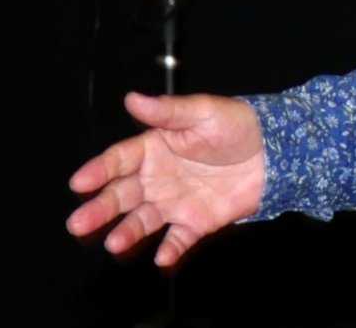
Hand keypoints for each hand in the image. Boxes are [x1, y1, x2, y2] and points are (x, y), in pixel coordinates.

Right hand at [66, 92, 266, 265]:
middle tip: (79, 222)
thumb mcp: (203, 112)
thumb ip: (168, 111)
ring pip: (142, 220)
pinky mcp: (196, 221)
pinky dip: (171, 249)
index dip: (99, 171)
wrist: (276, 151)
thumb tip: (133, 99)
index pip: (119, 160)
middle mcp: (157, 178)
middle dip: (100, 208)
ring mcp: (175, 202)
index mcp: (154, 148)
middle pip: (122, 195)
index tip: (80, 182)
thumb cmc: (238, 125)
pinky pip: (179, 238)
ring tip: (114, 242)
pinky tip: (162, 257)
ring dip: (127, 232)